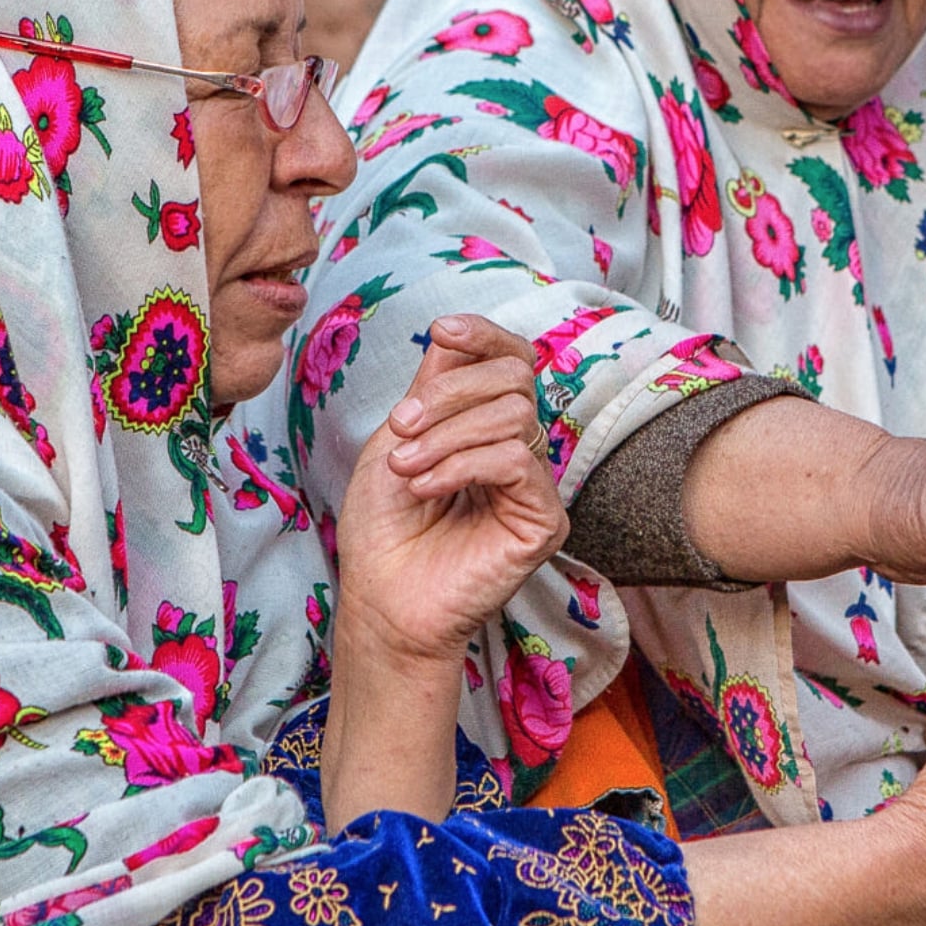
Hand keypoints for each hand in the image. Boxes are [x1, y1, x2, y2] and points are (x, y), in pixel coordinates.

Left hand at [335, 313, 566, 666]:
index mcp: (486, 425)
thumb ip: (432, 387)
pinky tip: (427, 488)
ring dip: (447, 435)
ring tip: (406, 468)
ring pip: (513, 416)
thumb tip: (451, 333)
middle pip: (513, 378)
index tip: (443, 328)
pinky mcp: (544, 520)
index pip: (512, 360)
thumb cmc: (384, 528)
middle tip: (403, 428)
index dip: (484, 335)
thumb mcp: (397, 439)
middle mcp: (518, 449)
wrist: (381, 597)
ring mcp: (534, 485)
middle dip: (450, 392)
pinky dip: (463, 465)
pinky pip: (516, 461)